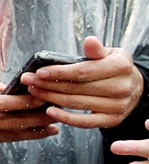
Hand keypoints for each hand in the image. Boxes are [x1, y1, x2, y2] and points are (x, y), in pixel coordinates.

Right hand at [0, 69, 57, 156]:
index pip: (7, 104)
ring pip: (9, 136)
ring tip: (52, 129)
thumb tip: (2, 83)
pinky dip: (15, 138)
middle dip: (38, 120)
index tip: (44, 96)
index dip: (28, 101)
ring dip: (32, 133)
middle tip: (58, 114)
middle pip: (14, 123)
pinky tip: (28, 135)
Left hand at [23, 37, 144, 128]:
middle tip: (28, 81)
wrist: (135, 88)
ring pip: (77, 104)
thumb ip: (96, 51)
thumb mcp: (110, 54)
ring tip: (34, 92)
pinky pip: (84, 122)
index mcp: (120, 67)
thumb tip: (89, 41)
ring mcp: (116, 106)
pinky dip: (65, 118)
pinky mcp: (111, 120)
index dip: (59, 72)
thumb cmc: (115, 68)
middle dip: (48, 85)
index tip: (39, 72)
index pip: (82, 72)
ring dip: (51, 98)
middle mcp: (120, 87)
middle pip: (76, 88)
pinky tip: (49, 111)